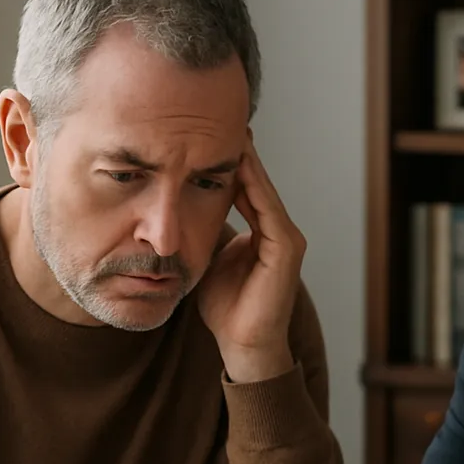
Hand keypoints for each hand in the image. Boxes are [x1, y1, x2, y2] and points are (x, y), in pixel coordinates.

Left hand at [197, 134, 304, 382]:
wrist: (243, 346)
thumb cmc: (226, 309)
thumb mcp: (209, 260)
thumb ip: (204, 233)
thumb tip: (177, 211)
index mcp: (263, 232)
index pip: (246, 187)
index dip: (226, 160)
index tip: (204, 133)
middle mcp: (279, 231)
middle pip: (257, 182)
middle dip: (238, 152)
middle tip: (216, 118)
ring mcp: (286, 240)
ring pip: (263, 190)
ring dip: (245, 161)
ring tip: (226, 132)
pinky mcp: (286, 250)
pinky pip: (267, 209)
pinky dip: (253, 185)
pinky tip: (235, 164)